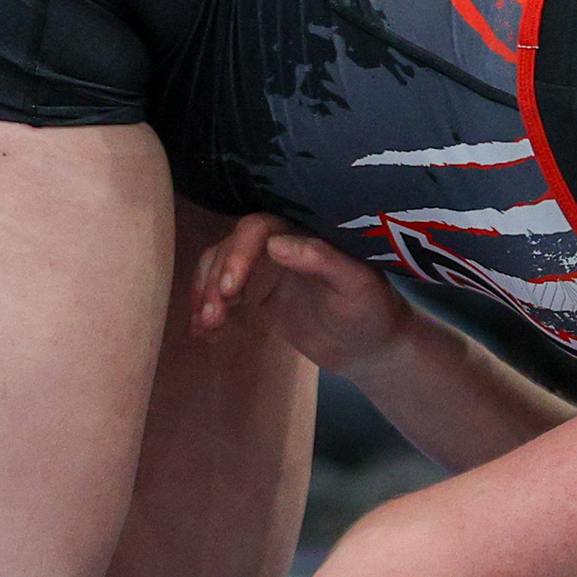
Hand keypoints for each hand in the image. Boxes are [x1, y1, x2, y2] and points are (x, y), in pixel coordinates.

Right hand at [190, 213, 413, 372]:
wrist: (369, 346)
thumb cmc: (371, 309)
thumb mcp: (356, 284)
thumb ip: (322, 259)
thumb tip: (275, 244)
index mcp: (304, 233)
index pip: (258, 229)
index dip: (238, 254)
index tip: (230, 287)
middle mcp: (279, 245)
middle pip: (231, 250)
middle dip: (216, 280)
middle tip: (212, 315)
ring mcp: (264, 270)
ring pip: (220, 271)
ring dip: (206, 296)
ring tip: (206, 326)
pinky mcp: (255, 296)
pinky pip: (222, 296)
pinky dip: (209, 312)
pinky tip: (204, 333)